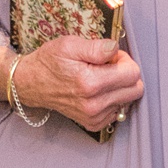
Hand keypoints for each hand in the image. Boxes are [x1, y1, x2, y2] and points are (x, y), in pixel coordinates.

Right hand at [0, 35, 143, 128]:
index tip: (111, 57)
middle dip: (126, 74)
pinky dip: (112, 99)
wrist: (31, 84)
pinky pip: (118, 110)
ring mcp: (94, 117)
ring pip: (129, 100)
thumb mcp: (69, 45)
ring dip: (119, 87)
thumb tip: (116, 49)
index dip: (124, 60)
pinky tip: (97, 91)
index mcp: (91, 83)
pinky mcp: (93, 123)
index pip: (133, 73)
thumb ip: (96, 47)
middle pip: (136, 89)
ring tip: (99, 78)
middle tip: (107, 66)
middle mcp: (95, 104)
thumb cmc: (50, 62)